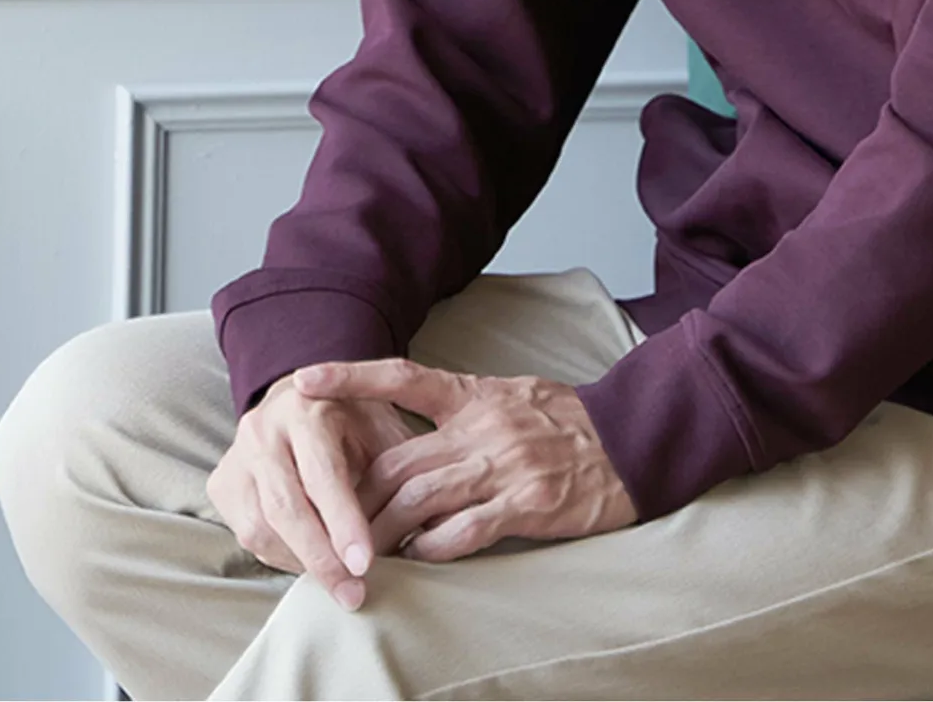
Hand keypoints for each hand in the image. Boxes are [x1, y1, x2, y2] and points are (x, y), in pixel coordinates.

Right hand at [205, 369, 428, 609]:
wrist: (299, 398)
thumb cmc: (352, 419)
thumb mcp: (382, 425)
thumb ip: (398, 466)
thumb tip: (424, 519)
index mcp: (307, 406)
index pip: (322, 473)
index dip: (343, 522)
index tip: (366, 562)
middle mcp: (263, 429)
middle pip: (286, 506)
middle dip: (322, 557)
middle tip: (353, 592)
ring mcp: (237, 456)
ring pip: (260, 527)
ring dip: (301, 564)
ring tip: (338, 585)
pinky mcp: (222, 483)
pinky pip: (248, 534)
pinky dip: (281, 557)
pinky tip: (313, 565)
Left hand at [293, 357, 638, 562]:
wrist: (631, 440)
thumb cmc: (566, 419)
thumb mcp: (511, 395)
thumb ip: (461, 408)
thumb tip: (410, 422)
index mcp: (475, 394)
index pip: (402, 377)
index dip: (350, 377)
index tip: (302, 381)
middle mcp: (482, 427)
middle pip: (396, 459)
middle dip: (355, 494)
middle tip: (327, 518)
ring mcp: (503, 467)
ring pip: (419, 499)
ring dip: (383, 530)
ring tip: (362, 550)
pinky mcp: (526, 505)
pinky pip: (464, 531)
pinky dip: (433, 547)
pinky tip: (420, 556)